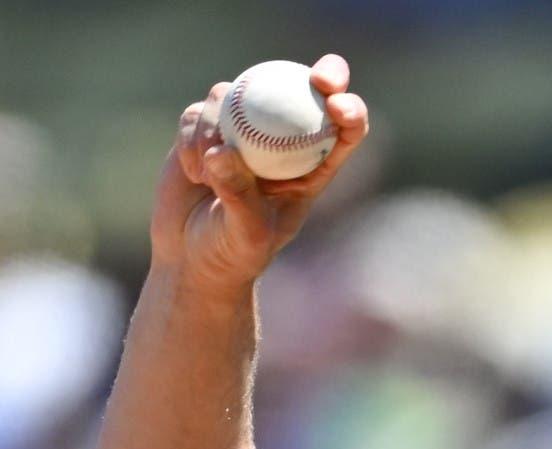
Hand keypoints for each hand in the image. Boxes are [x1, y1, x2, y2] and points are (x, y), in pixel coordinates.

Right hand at [149, 54, 369, 292]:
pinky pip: (198, 113)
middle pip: (310, 93)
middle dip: (326, 75)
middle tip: (319, 79)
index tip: (338, 103)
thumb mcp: (246, 233)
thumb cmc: (233, 254)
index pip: (345, 131)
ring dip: (220, 126)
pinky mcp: (203, 128)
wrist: (190, 258)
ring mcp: (242, 129)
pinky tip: (191, 173)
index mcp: (312, 168)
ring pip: (241, 96)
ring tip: (208, 175)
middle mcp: (282, 142)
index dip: (350, 109)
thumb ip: (239, 193)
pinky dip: (191, 138)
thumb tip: (223, 149)